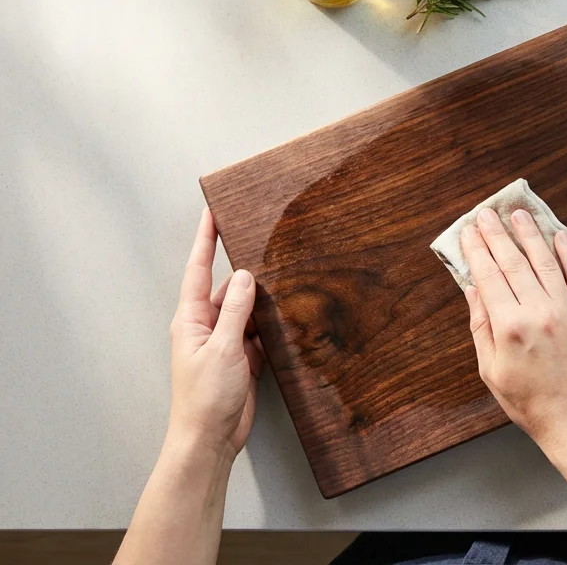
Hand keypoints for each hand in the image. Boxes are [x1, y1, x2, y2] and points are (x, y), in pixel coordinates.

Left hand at [168, 208, 264, 458]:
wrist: (209, 440)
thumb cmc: (205, 398)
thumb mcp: (223, 349)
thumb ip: (236, 311)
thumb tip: (245, 276)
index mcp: (191, 320)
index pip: (199, 270)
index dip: (206, 240)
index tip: (212, 212)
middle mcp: (207, 327)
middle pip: (230, 289)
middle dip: (249, 274)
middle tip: (270, 249)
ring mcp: (225, 344)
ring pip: (248, 311)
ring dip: (264, 303)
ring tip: (286, 283)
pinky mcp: (243, 359)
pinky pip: (260, 333)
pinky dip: (273, 326)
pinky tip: (289, 318)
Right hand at [460, 208, 566, 453]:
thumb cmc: (529, 402)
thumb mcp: (491, 370)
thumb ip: (482, 327)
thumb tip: (473, 290)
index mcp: (510, 327)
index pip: (489, 277)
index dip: (477, 250)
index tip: (469, 230)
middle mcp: (539, 312)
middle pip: (514, 262)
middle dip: (498, 235)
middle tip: (487, 213)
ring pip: (546, 262)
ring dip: (531, 234)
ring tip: (520, 213)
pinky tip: (560, 236)